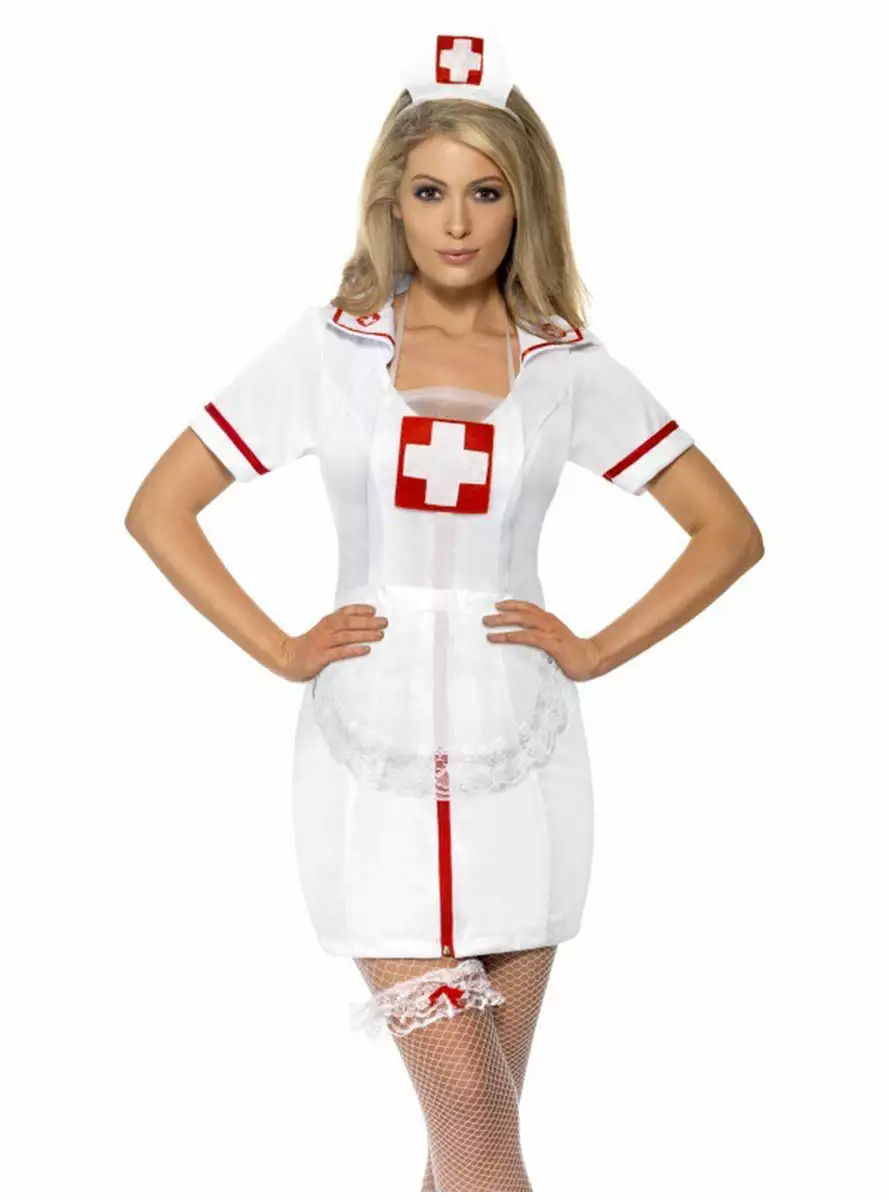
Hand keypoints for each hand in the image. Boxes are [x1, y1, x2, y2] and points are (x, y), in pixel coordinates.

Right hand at [278, 604, 386, 682]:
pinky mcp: (322, 656)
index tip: (374, 610)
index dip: (360, 609)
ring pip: (347, 636)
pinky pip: (340, 652)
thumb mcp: (324, 631)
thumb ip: (339, 627)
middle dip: (368, 621)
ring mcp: (324, 642)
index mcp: (328, 622)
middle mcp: (327, 630)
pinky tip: (366, 650)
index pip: (345, 612)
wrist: (289, 657)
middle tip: (384, 622)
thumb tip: (363, 624)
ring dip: (364, 634)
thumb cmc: (311, 645)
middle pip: (349, 622)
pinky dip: (354, 650)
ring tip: (379, 635)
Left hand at [482, 599, 603, 682]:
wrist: (590, 659)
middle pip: (522, 612)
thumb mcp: (554, 640)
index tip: (498, 604)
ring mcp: (550, 632)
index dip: (513, 604)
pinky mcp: (552, 643)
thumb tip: (524, 638)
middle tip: (486, 618)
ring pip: (524, 621)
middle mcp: (549, 622)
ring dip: (505, 622)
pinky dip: (516, 636)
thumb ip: (541, 636)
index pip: (528, 607)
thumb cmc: (571, 652)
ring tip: (489, 626)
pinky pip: (530, 637)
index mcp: (549, 620)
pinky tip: (505, 636)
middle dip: (502, 614)